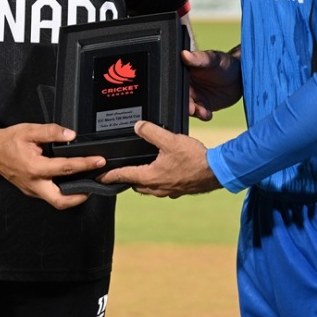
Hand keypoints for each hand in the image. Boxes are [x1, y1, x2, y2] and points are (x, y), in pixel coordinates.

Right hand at [0, 123, 105, 209]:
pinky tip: (70, 181)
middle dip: (81, 196)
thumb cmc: (8, 141)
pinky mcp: (31, 191)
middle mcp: (34, 184)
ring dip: (73, 195)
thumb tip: (71, 135)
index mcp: (35, 168)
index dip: (85, 164)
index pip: (66, 168)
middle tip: (94, 184)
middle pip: (61, 201)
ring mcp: (31, 190)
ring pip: (56, 201)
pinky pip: (50, 195)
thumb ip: (52, 132)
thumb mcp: (30, 131)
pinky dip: (62, 191)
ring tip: (86, 182)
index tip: (99, 161)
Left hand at [99, 121, 220, 197]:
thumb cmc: (195, 159)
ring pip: (148, 188)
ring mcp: (168, 191)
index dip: (109, 175)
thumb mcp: (170, 140)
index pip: (124, 175)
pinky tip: (163, 173)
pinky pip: (161, 187)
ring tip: (138, 171)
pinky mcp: (178, 190)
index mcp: (150, 176)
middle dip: (126, 178)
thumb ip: (151, 132)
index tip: (99, 177)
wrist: (216, 171)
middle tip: (118, 171)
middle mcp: (157, 187)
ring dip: (141, 180)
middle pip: (134, 184)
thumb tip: (138, 126)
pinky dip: (156, 181)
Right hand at [182, 49, 243, 120]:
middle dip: (185, 104)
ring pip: (190, 107)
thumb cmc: (225, 62)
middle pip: (181, 97)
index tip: (179, 95)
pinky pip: (201, 114)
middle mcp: (188, 87)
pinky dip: (203, 115)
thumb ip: (198, 58)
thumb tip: (184, 54)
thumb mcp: (212, 59)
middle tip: (190, 108)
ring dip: (193, 112)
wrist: (241, 75)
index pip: (176, 83)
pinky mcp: (205, 106)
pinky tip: (207, 114)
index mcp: (185, 73)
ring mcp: (196, 97)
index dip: (176, 90)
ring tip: (200, 111)